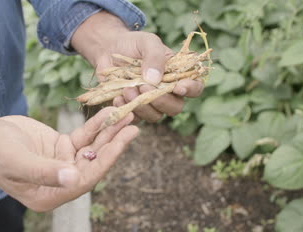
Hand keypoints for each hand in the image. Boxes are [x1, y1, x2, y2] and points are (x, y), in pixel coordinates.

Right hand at [0, 107, 137, 211]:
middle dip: (114, 145)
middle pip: (94, 164)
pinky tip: (108, 112)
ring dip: (109, 133)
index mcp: (50, 195)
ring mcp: (63, 164)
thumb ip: (44, 172)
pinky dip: (95, 125)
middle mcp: (60, 182)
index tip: (123, 140)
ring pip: (92, 149)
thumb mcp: (17, 162)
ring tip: (127, 115)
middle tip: (133, 126)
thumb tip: (74, 179)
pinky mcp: (63, 148)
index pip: (85, 180)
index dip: (105, 160)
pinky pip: (84, 137)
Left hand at [71, 11, 204, 121]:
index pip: (194, 88)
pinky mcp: (133, 108)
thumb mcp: (147, 42)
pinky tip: (118, 96)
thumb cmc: (133, 44)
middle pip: (175, 107)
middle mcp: (167, 92)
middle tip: (143, 86)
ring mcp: (150, 102)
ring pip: (155, 116)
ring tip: (127, 89)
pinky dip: (126, 108)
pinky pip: (135, 117)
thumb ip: (154, 56)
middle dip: (161, 100)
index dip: (191, 90)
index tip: (178, 87)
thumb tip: (155, 80)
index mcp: (177, 74)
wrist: (108, 49)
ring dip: (142, 106)